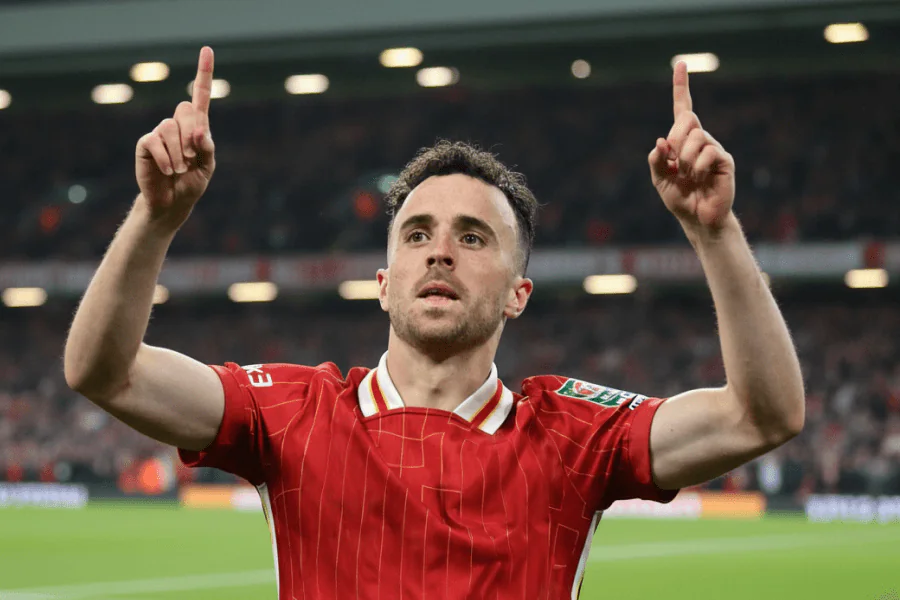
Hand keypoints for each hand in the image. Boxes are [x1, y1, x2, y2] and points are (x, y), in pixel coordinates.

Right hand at [135, 46, 215, 230]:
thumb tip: (199, 129)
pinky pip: (156, 142)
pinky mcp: (146, 143)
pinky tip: (168, 171)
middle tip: (190, 158)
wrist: (171, 202)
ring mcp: (160, 133)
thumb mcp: (207, 167)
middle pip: (186, 110)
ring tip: (179, 169)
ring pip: (170, 127)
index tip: (207, 50)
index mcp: (197, 127)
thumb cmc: (191, 183)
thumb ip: (207, 147)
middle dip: (191, 136)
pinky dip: (166, 159)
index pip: (201, 96)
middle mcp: (177, 125)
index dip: (204, 73)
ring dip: (179, 152)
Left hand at [648, 61, 734, 231]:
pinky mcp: (725, 160)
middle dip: (675, 141)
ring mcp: (714, 148)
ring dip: (684, 160)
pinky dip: (697, 168)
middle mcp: (700, 139)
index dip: (681, 87)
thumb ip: (656, 161)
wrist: (698, 219)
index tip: (680, 64)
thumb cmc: (680, 199)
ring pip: (696, 137)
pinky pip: (708, 153)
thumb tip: (661, 141)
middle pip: (687, 119)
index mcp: (683, 141)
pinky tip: (699, 179)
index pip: (683, 109)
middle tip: (674, 164)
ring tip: (688, 177)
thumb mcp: (659, 180)